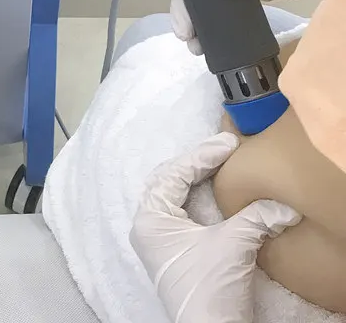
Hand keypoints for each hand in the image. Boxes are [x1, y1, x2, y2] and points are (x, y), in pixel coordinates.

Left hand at [130, 133, 300, 322]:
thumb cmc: (210, 289)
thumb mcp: (232, 245)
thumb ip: (255, 217)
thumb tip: (283, 205)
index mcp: (151, 217)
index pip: (174, 173)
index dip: (202, 155)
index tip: (228, 144)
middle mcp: (148, 225)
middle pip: (169, 179)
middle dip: (196, 162)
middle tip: (224, 148)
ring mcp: (159, 239)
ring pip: (172, 194)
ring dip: (194, 177)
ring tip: (219, 162)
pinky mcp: (173, 251)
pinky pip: (180, 210)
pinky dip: (195, 196)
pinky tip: (213, 191)